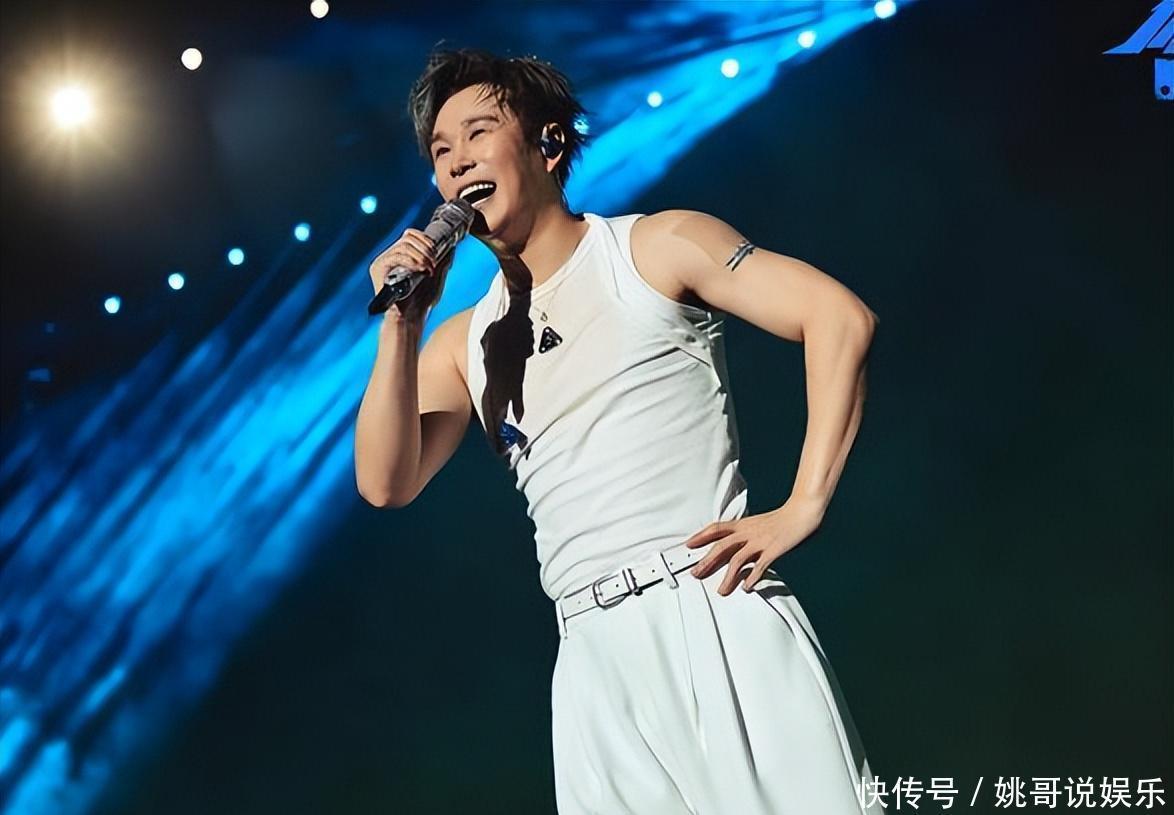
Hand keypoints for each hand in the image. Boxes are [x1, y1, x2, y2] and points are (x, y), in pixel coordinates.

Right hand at [368, 227, 452, 323]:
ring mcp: (383, 261)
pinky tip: (420, 269)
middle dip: (425, 247)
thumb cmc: (421, 302)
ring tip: (429, 268)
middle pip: (407, 238)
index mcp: (402, 257)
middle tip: (434, 262)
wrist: (410, 318)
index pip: (410, 236)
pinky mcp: (378, 268)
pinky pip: (395, 256)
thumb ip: (442, 262)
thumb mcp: (437, 279)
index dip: (425, 239)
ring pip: (403, 245)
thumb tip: (451, 247)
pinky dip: (411, 260)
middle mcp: (390, 257)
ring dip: (421, 254)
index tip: (437, 251)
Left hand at [684, 495, 825, 595]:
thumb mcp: (758, 522)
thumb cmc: (781, 518)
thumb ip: (745, 533)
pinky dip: (751, 577)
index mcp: (743, 524)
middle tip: (695, 574)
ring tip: (721, 591)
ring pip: (737, 560)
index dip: (701, 535)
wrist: (802, 511)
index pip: (717, 528)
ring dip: (728, 577)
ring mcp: (761, 541)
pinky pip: (760, 566)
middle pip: (722, 547)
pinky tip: (746, 587)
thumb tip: (734, 546)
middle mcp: (749, 532)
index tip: (688, 544)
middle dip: (707, 561)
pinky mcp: (774, 550)